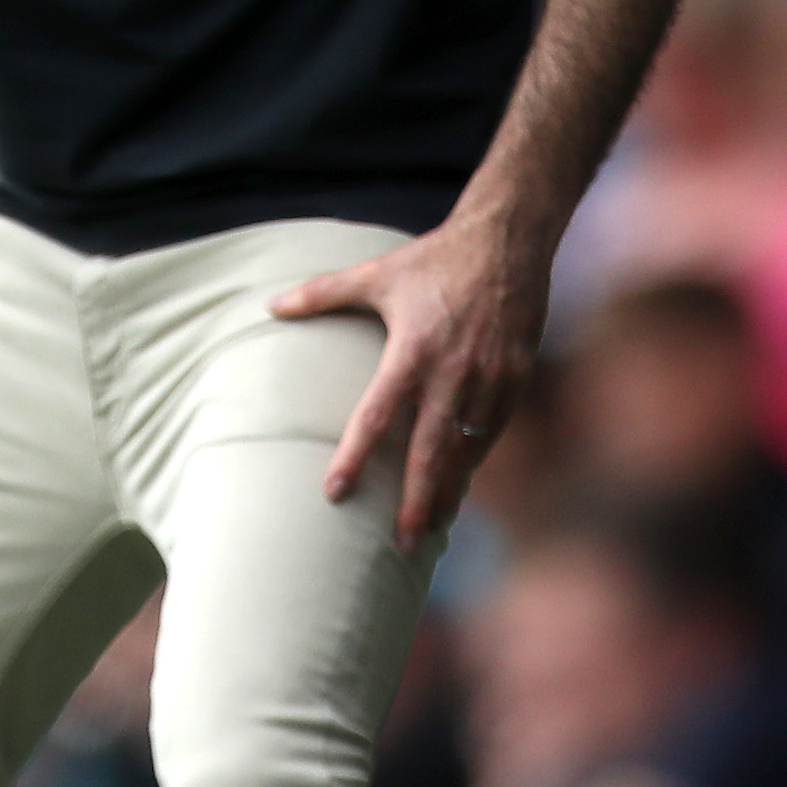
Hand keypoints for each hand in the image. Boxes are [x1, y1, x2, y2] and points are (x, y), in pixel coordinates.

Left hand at [269, 207, 547, 547]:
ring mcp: (489, 380)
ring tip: (429, 527)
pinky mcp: (517, 379)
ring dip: (447, 491)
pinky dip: (474, 463)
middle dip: (414, 502)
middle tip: (398, 544)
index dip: (354, 456)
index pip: (376, 416)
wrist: (508, 242)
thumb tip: (270, 305)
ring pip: (465, 451)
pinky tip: (460, 487)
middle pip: (428, 451)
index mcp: (412, 351)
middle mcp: (452, 373)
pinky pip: (492, 433)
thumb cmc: (435, 259)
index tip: (335, 492)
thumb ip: (322, 294)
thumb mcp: (377, 273)